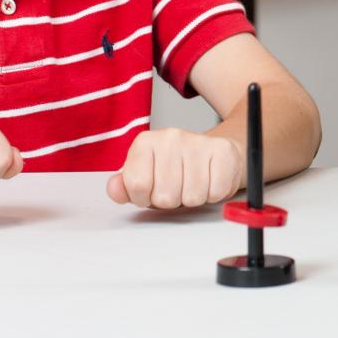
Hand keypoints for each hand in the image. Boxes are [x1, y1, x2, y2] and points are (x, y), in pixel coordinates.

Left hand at [106, 128, 244, 208]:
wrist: (215, 154)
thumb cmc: (177, 170)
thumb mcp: (146, 177)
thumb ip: (126, 186)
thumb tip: (114, 188)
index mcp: (145, 142)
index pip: (137, 185)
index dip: (144, 198)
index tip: (152, 191)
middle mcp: (170, 137)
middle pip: (165, 196)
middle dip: (172, 201)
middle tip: (177, 188)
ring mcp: (198, 142)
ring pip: (192, 197)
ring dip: (193, 198)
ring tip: (193, 184)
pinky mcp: (223, 151)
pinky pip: (215, 192)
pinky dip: (214, 194)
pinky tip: (210, 181)